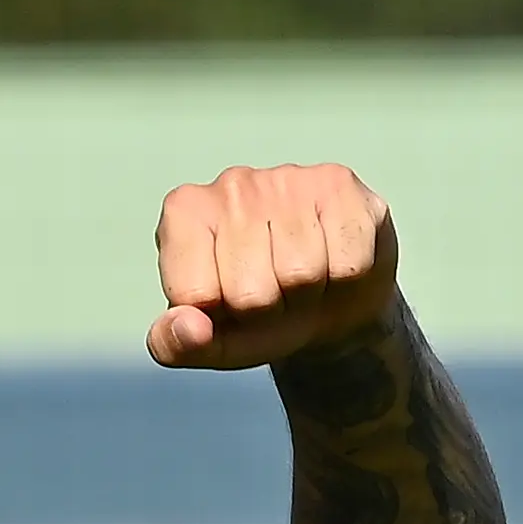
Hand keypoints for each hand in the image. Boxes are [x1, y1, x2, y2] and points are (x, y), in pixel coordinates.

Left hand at [147, 165, 396, 372]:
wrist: (328, 301)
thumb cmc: (256, 318)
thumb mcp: (206, 343)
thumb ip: (175, 344)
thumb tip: (188, 326)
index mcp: (183, 214)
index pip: (196, 295)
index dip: (219, 315)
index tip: (226, 301)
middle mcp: (230, 185)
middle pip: (252, 291)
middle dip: (267, 309)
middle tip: (272, 293)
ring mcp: (287, 179)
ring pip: (302, 274)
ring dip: (307, 293)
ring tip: (300, 278)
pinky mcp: (339, 185)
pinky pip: (348, 263)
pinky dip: (344, 279)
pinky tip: (332, 260)